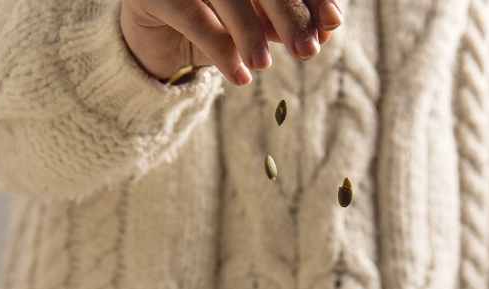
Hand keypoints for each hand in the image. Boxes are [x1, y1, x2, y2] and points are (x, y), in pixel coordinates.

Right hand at [120, 0, 342, 85]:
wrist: (156, 39)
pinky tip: (239, 77)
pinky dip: (219, 48)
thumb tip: (325, 29)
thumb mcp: (254, 23)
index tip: (332, 23)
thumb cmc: (214, 24)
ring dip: (249, 29)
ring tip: (264, 65)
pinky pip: (191, 15)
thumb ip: (284, 20)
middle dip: (288, 11)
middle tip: (307, 50)